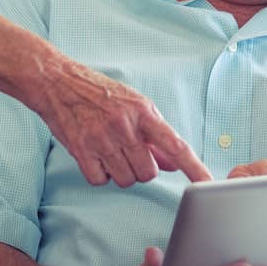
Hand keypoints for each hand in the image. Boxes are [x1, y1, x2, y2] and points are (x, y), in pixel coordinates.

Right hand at [37, 58, 211, 185]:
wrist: (57, 82)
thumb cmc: (97, 92)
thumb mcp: (133, 104)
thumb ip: (154, 134)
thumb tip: (172, 161)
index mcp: (143, 111)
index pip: (176, 146)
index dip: (194, 167)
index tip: (209, 183)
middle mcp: (124, 126)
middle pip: (148, 173)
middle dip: (141, 168)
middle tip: (129, 151)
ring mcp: (102, 139)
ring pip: (125, 179)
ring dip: (120, 172)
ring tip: (109, 150)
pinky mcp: (81, 150)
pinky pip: (100, 181)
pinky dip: (100, 174)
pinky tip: (95, 156)